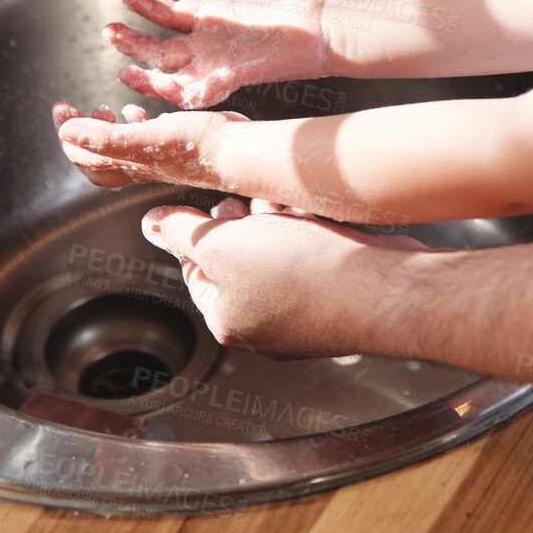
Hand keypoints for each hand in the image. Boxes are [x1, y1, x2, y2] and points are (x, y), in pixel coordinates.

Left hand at [51, 101, 249, 189]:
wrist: (236, 151)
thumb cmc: (195, 146)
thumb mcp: (144, 138)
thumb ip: (105, 138)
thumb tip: (66, 133)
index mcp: (127, 166)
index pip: (83, 156)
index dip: (66, 134)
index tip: (61, 108)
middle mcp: (139, 165)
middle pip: (96, 157)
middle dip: (79, 133)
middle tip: (70, 109)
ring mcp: (156, 157)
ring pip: (119, 148)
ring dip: (104, 129)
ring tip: (102, 109)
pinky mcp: (174, 145)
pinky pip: (144, 138)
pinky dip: (133, 124)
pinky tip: (137, 110)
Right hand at [107, 0, 337, 109]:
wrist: (335, 25)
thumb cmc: (314, 4)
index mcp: (221, 18)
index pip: (174, 15)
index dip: (149, 8)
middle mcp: (215, 42)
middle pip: (162, 45)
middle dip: (133, 39)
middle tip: (108, 30)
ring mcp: (222, 60)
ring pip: (171, 70)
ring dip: (145, 69)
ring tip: (120, 63)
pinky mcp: (233, 73)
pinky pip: (196, 90)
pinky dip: (175, 92)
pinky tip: (154, 85)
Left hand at [141, 198, 426, 358]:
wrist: (380, 289)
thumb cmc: (302, 272)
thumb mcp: (222, 242)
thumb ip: (181, 231)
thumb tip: (152, 225)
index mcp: (229, 322)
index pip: (195, 270)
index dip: (200, 230)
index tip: (216, 206)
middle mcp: (265, 328)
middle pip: (237, 263)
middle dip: (241, 224)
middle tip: (250, 205)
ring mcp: (304, 316)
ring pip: (275, 257)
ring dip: (274, 225)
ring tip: (283, 208)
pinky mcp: (337, 299)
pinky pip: (311, 259)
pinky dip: (308, 234)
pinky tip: (313, 218)